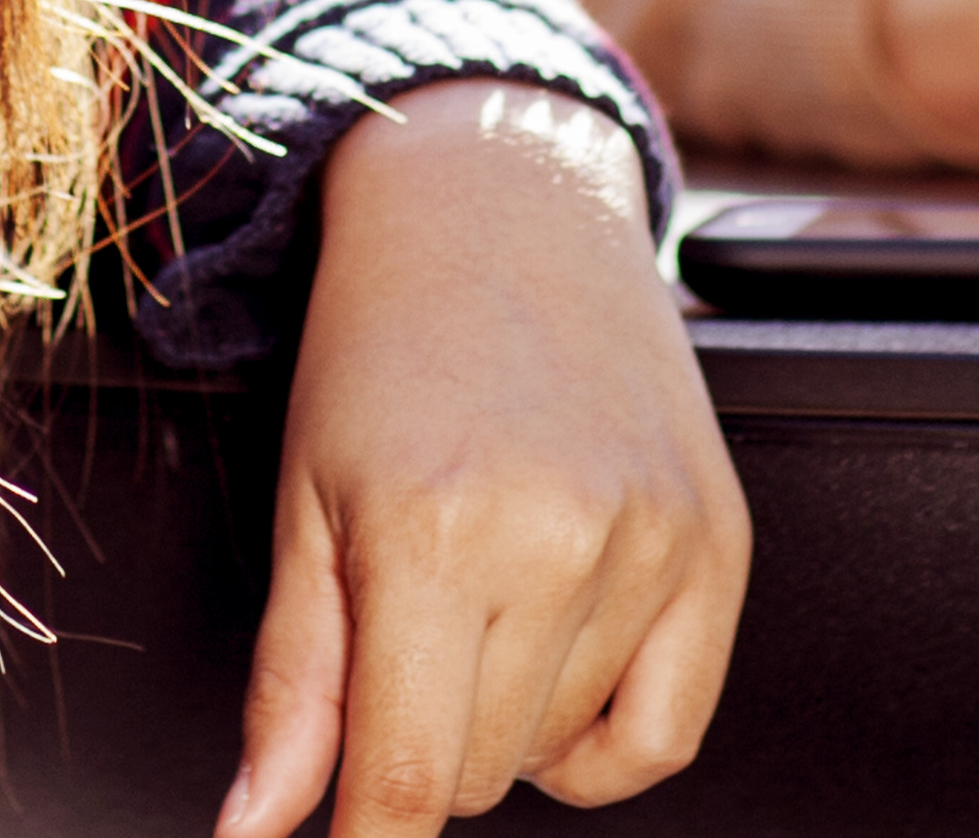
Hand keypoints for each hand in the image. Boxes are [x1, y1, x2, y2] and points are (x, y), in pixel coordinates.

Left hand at [220, 77, 747, 836]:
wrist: (504, 203)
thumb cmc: (387, 342)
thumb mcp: (305, 502)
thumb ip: (292, 686)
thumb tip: (258, 829)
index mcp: (434, 532)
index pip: (404, 784)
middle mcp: (558, 541)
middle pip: (479, 776)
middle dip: (424, 737)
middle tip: (404, 621)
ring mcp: (653, 543)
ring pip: (561, 756)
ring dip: (510, 717)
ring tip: (483, 587)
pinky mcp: (721, 543)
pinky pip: (666, 735)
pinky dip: (606, 737)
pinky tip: (563, 658)